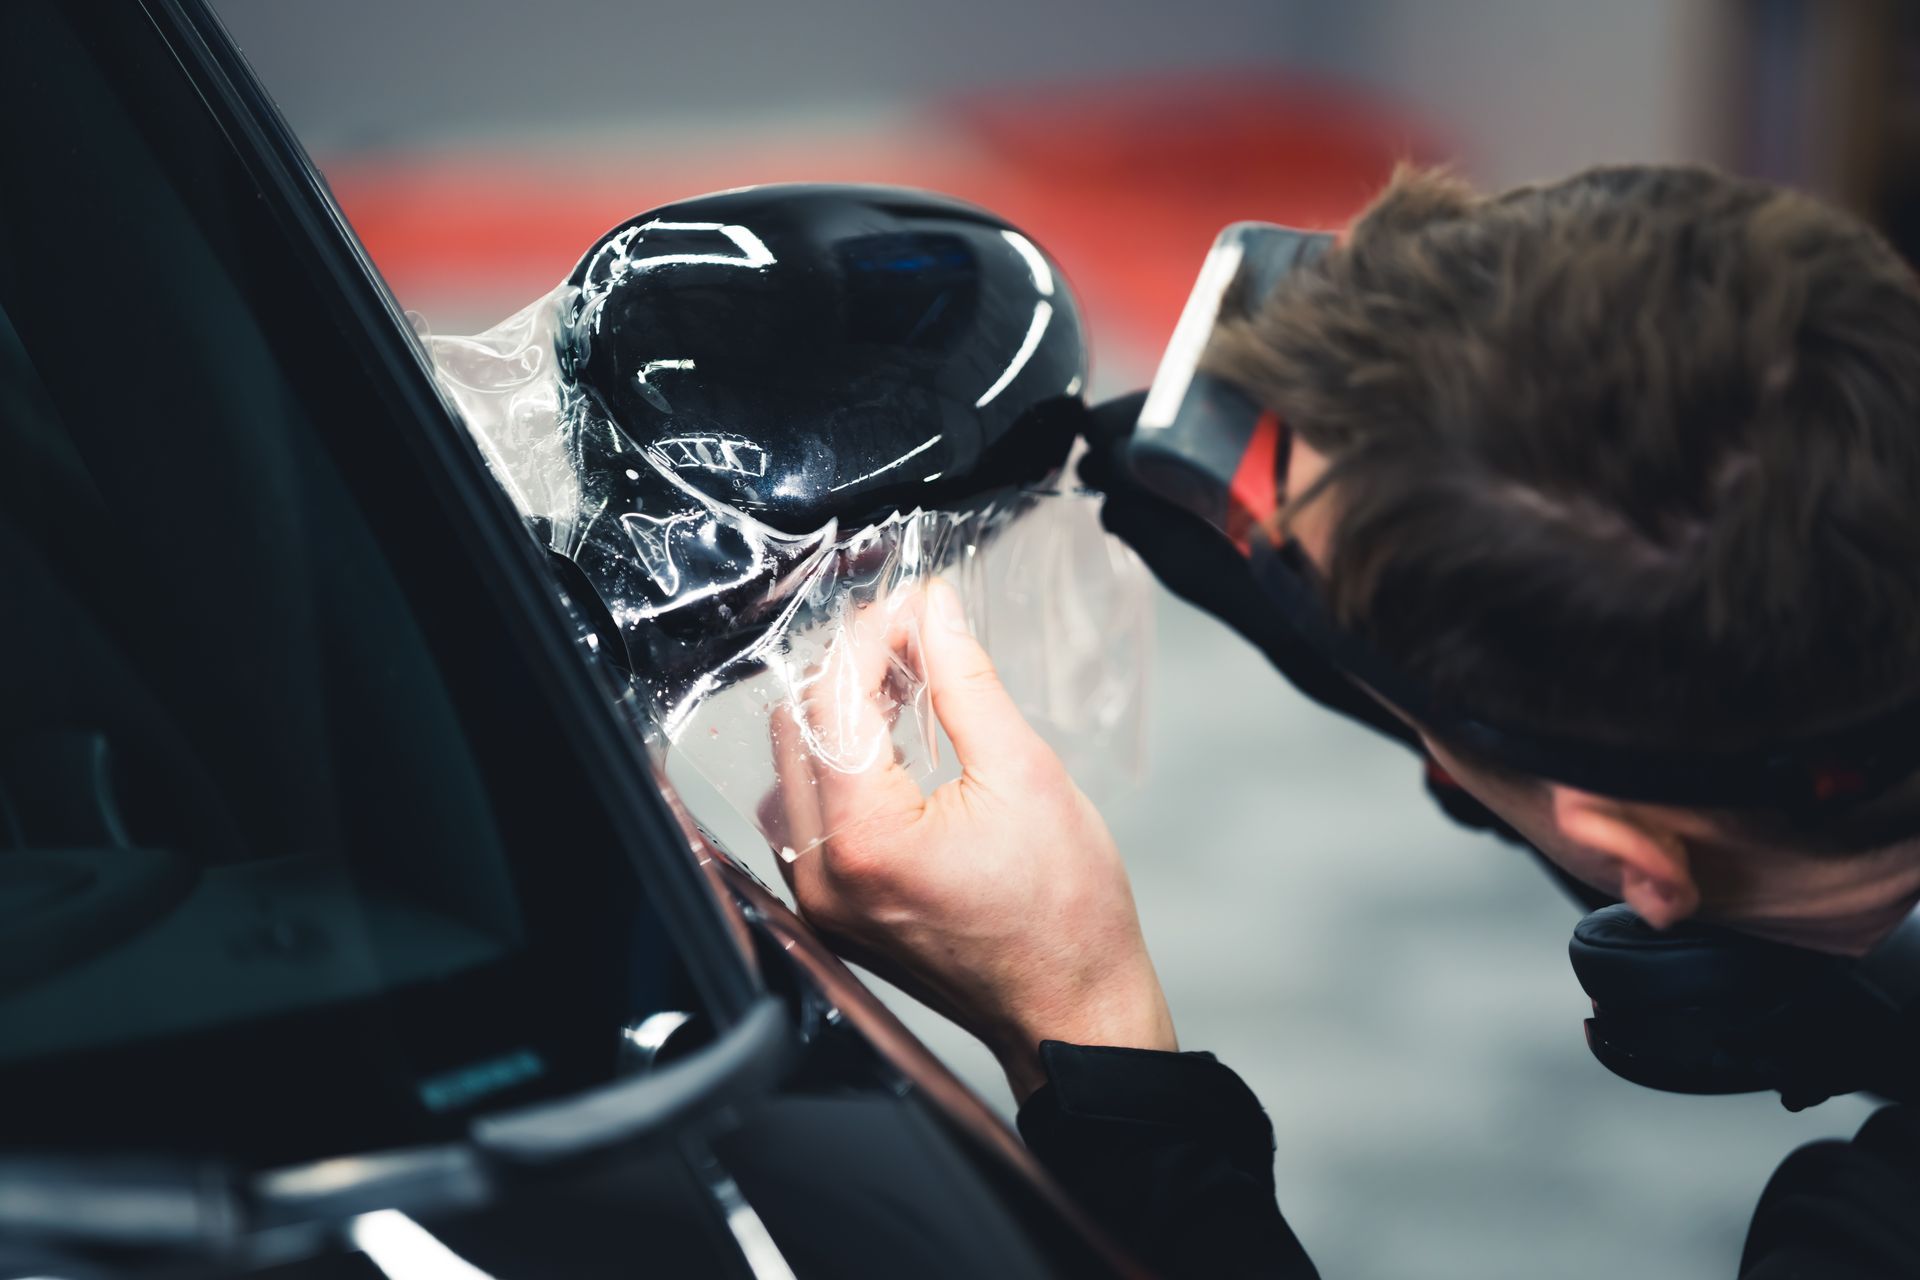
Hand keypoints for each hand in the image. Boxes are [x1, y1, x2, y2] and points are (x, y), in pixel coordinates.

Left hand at [764, 579, 1175, 1100]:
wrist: (1072, 1010)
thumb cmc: (1065, 915)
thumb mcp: (1025, 772)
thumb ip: (965, 681)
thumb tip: (934, 611)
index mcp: (865, 838)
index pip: (835, 698)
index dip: (872, 635)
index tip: (914, 605)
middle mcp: (822, 872)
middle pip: (797, 727)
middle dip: (850, 669)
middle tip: (914, 636)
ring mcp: (820, 897)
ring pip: (792, 768)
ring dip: (838, 715)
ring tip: (904, 685)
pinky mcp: (831, 910)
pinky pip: (805, 814)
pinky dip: (838, 766)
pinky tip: (887, 743)